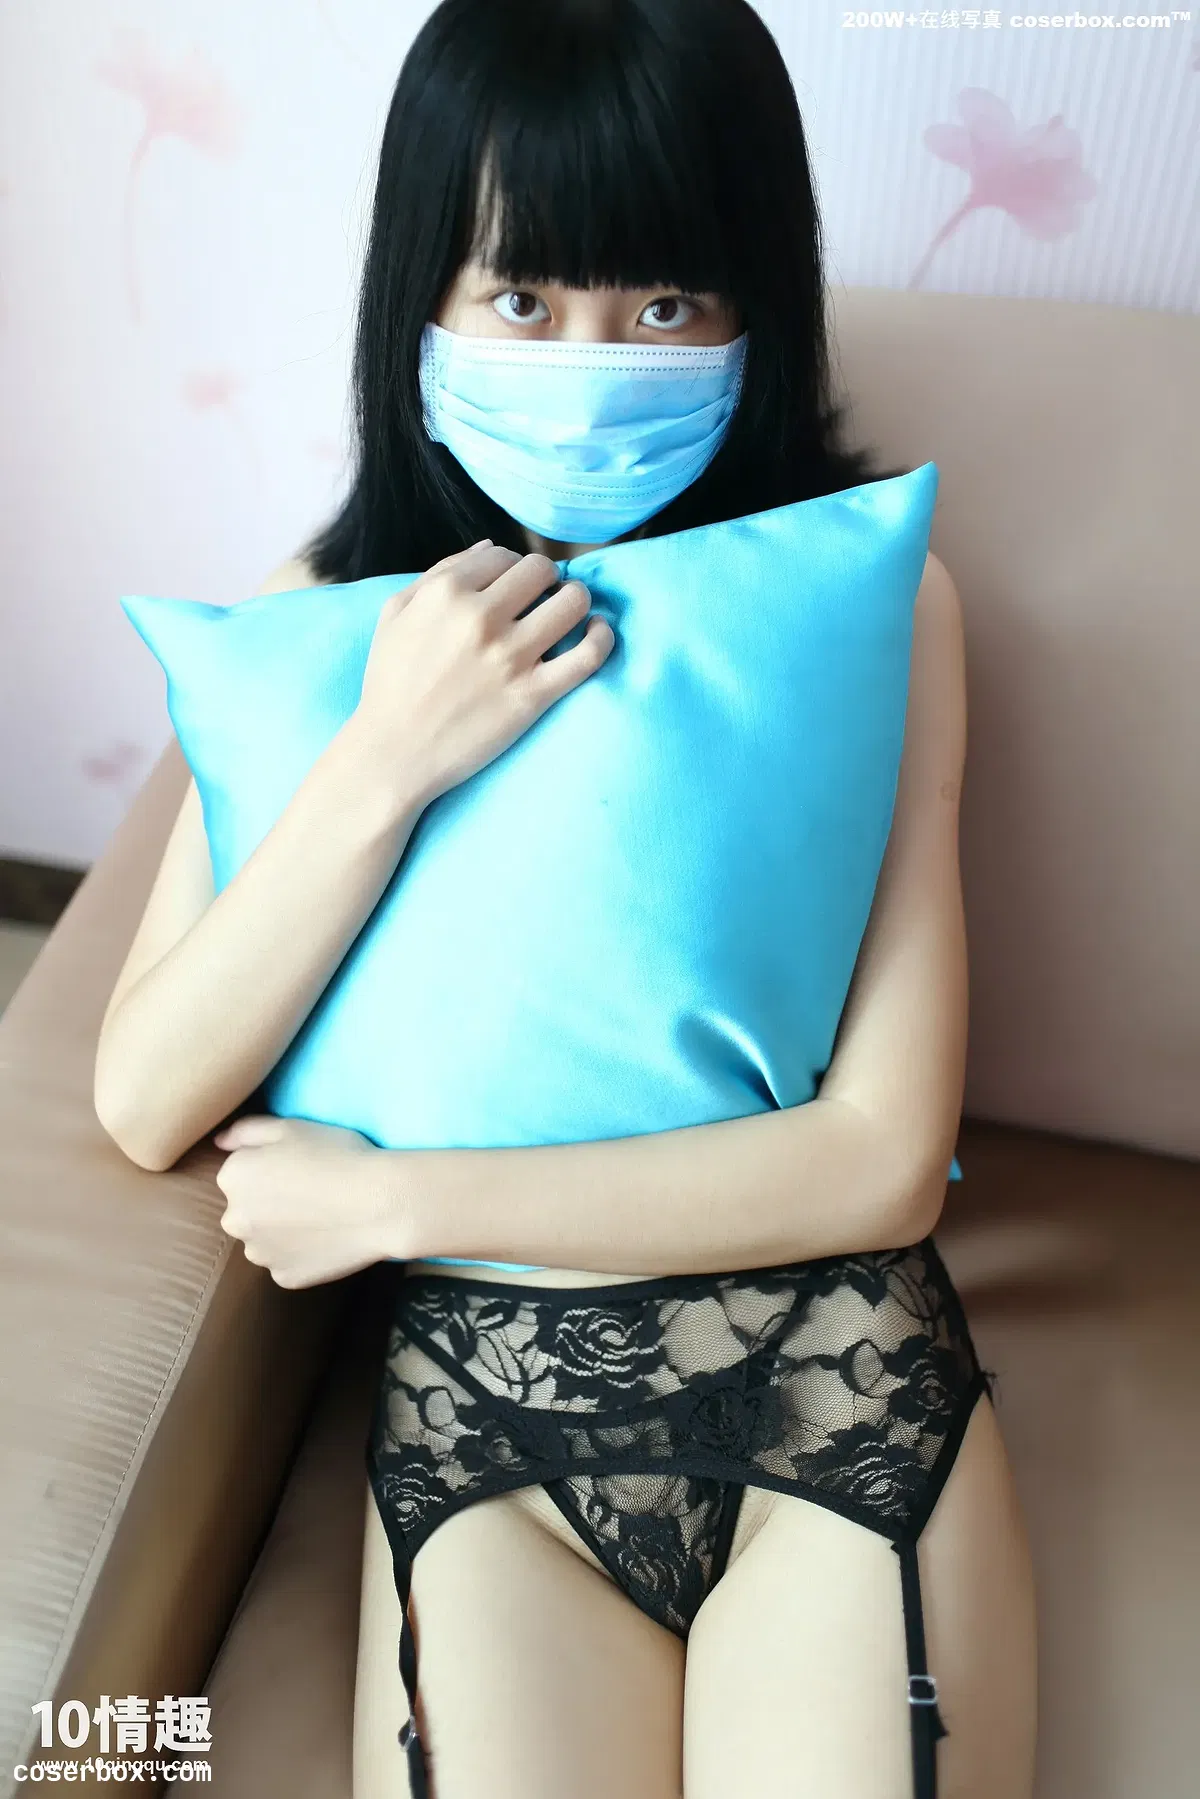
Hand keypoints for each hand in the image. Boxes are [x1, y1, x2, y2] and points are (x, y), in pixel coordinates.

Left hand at [212, 1115, 395, 1287]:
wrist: (380, 1203)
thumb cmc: (336, 1156)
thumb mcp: (290, 1127)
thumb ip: (246, 1131)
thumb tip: (219, 1142)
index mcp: (232, 1178)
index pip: (241, 1171)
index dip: (271, 1167)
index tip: (299, 1165)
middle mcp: (235, 1220)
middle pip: (248, 1208)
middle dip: (269, 1201)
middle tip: (310, 1190)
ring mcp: (259, 1254)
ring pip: (265, 1239)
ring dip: (282, 1230)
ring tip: (321, 1215)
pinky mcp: (284, 1277)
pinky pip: (287, 1262)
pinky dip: (301, 1253)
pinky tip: (326, 1238)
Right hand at [352, 538, 614, 805]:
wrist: (393, 754)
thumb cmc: (389, 685)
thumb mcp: (396, 615)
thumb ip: (439, 573)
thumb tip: (490, 548)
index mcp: (446, 593)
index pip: (503, 555)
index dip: (512, 568)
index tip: (513, 588)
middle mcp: (480, 618)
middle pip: (541, 570)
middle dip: (544, 579)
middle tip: (540, 599)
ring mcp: (510, 657)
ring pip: (572, 602)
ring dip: (576, 600)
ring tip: (568, 613)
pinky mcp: (533, 695)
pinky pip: (588, 654)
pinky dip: (602, 637)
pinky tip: (597, 632)